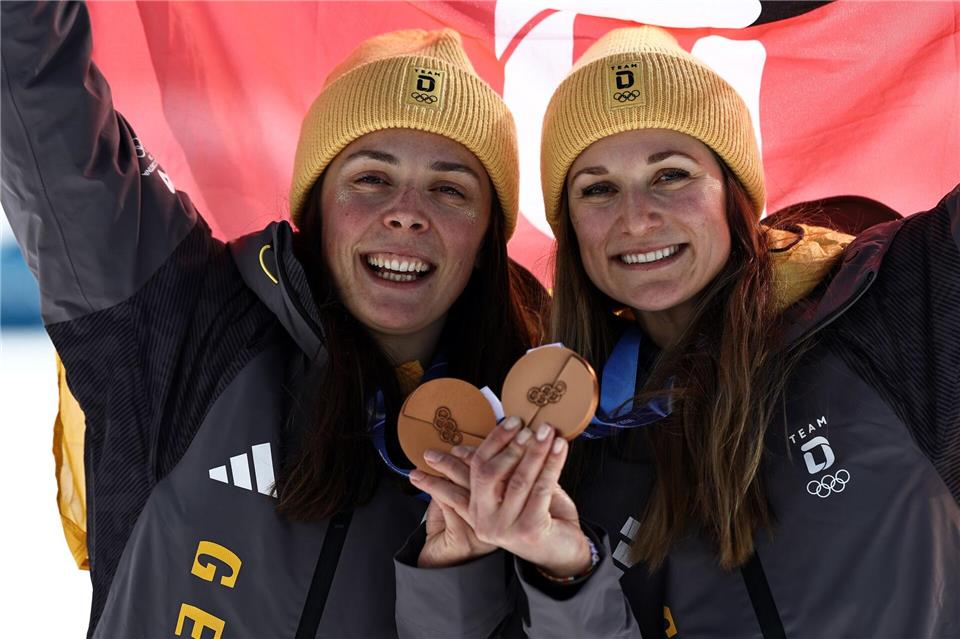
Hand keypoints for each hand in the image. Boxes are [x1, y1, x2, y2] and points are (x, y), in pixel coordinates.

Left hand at [409, 449, 495, 567]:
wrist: (441, 572)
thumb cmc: (447, 535)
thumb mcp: (454, 505)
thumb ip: (457, 484)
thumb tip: (450, 457)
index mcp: (503, 508)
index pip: (497, 474)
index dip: (478, 456)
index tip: (458, 447)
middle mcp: (498, 519)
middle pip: (483, 479)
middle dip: (458, 459)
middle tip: (437, 451)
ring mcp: (483, 530)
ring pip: (465, 490)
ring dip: (443, 470)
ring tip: (426, 461)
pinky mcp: (465, 539)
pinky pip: (450, 505)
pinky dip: (434, 487)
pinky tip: (421, 480)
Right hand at [468, 417, 591, 577]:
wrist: (564, 553)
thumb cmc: (542, 516)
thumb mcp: (520, 491)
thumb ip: (511, 468)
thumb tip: (515, 429)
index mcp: (477, 508)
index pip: (476, 467)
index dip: (493, 441)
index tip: (511, 421)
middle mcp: (484, 520)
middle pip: (490, 473)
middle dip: (512, 445)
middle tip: (530, 427)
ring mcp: (504, 528)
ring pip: (518, 479)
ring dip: (536, 451)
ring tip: (549, 432)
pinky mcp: (528, 530)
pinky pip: (541, 489)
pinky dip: (552, 464)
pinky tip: (560, 448)